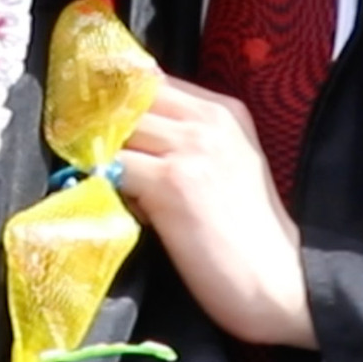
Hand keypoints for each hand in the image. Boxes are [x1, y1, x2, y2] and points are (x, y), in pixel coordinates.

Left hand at [118, 75, 316, 348]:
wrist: (279, 281)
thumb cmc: (249, 233)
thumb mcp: (228, 163)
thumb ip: (188, 139)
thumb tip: (130, 131)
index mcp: (224, 111)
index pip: (153, 80)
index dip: (119, 96)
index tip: (96, 114)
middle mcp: (207, 121)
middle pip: (131, 97)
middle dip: (103, 119)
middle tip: (83, 144)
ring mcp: (189, 148)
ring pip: (119, 127)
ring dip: (100, 149)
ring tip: (97, 174)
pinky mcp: (171, 182)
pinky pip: (116, 165)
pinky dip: (105, 180)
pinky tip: (113, 199)